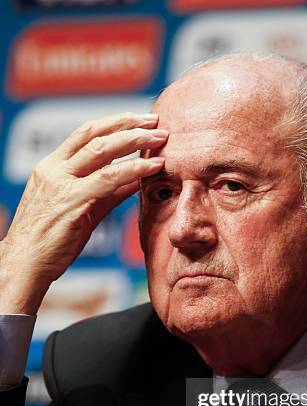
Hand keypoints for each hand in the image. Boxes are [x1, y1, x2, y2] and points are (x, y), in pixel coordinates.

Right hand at [0, 112, 167, 313]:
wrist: (25, 264)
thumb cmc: (51, 241)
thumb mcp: (80, 208)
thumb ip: (106, 192)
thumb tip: (134, 180)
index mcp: (52, 166)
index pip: (85, 133)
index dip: (115, 123)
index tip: (139, 120)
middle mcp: (54, 169)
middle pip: (95, 133)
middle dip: (128, 123)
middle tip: (155, 121)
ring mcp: (61, 183)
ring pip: (102, 149)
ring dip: (135, 140)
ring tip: (160, 139)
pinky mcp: (72, 201)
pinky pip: (109, 179)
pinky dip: (134, 169)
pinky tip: (153, 167)